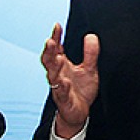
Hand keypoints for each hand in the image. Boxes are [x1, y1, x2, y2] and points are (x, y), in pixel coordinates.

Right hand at [40, 23, 99, 138]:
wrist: (79, 113)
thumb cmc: (81, 90)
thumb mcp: (89, 69)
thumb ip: (90, 53)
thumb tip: (91, 36)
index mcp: (62, 65)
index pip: (56, 48)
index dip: (55, 37)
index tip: (57, 26)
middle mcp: (58, 75)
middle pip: (49, 60)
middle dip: (48, 50)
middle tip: (50, 40)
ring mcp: (59, 87)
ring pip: (52, 76)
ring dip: (53, 67)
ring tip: (57, 57)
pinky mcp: (64, 100)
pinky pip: (62, 93)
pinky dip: (63, 87)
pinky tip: (65, 81)